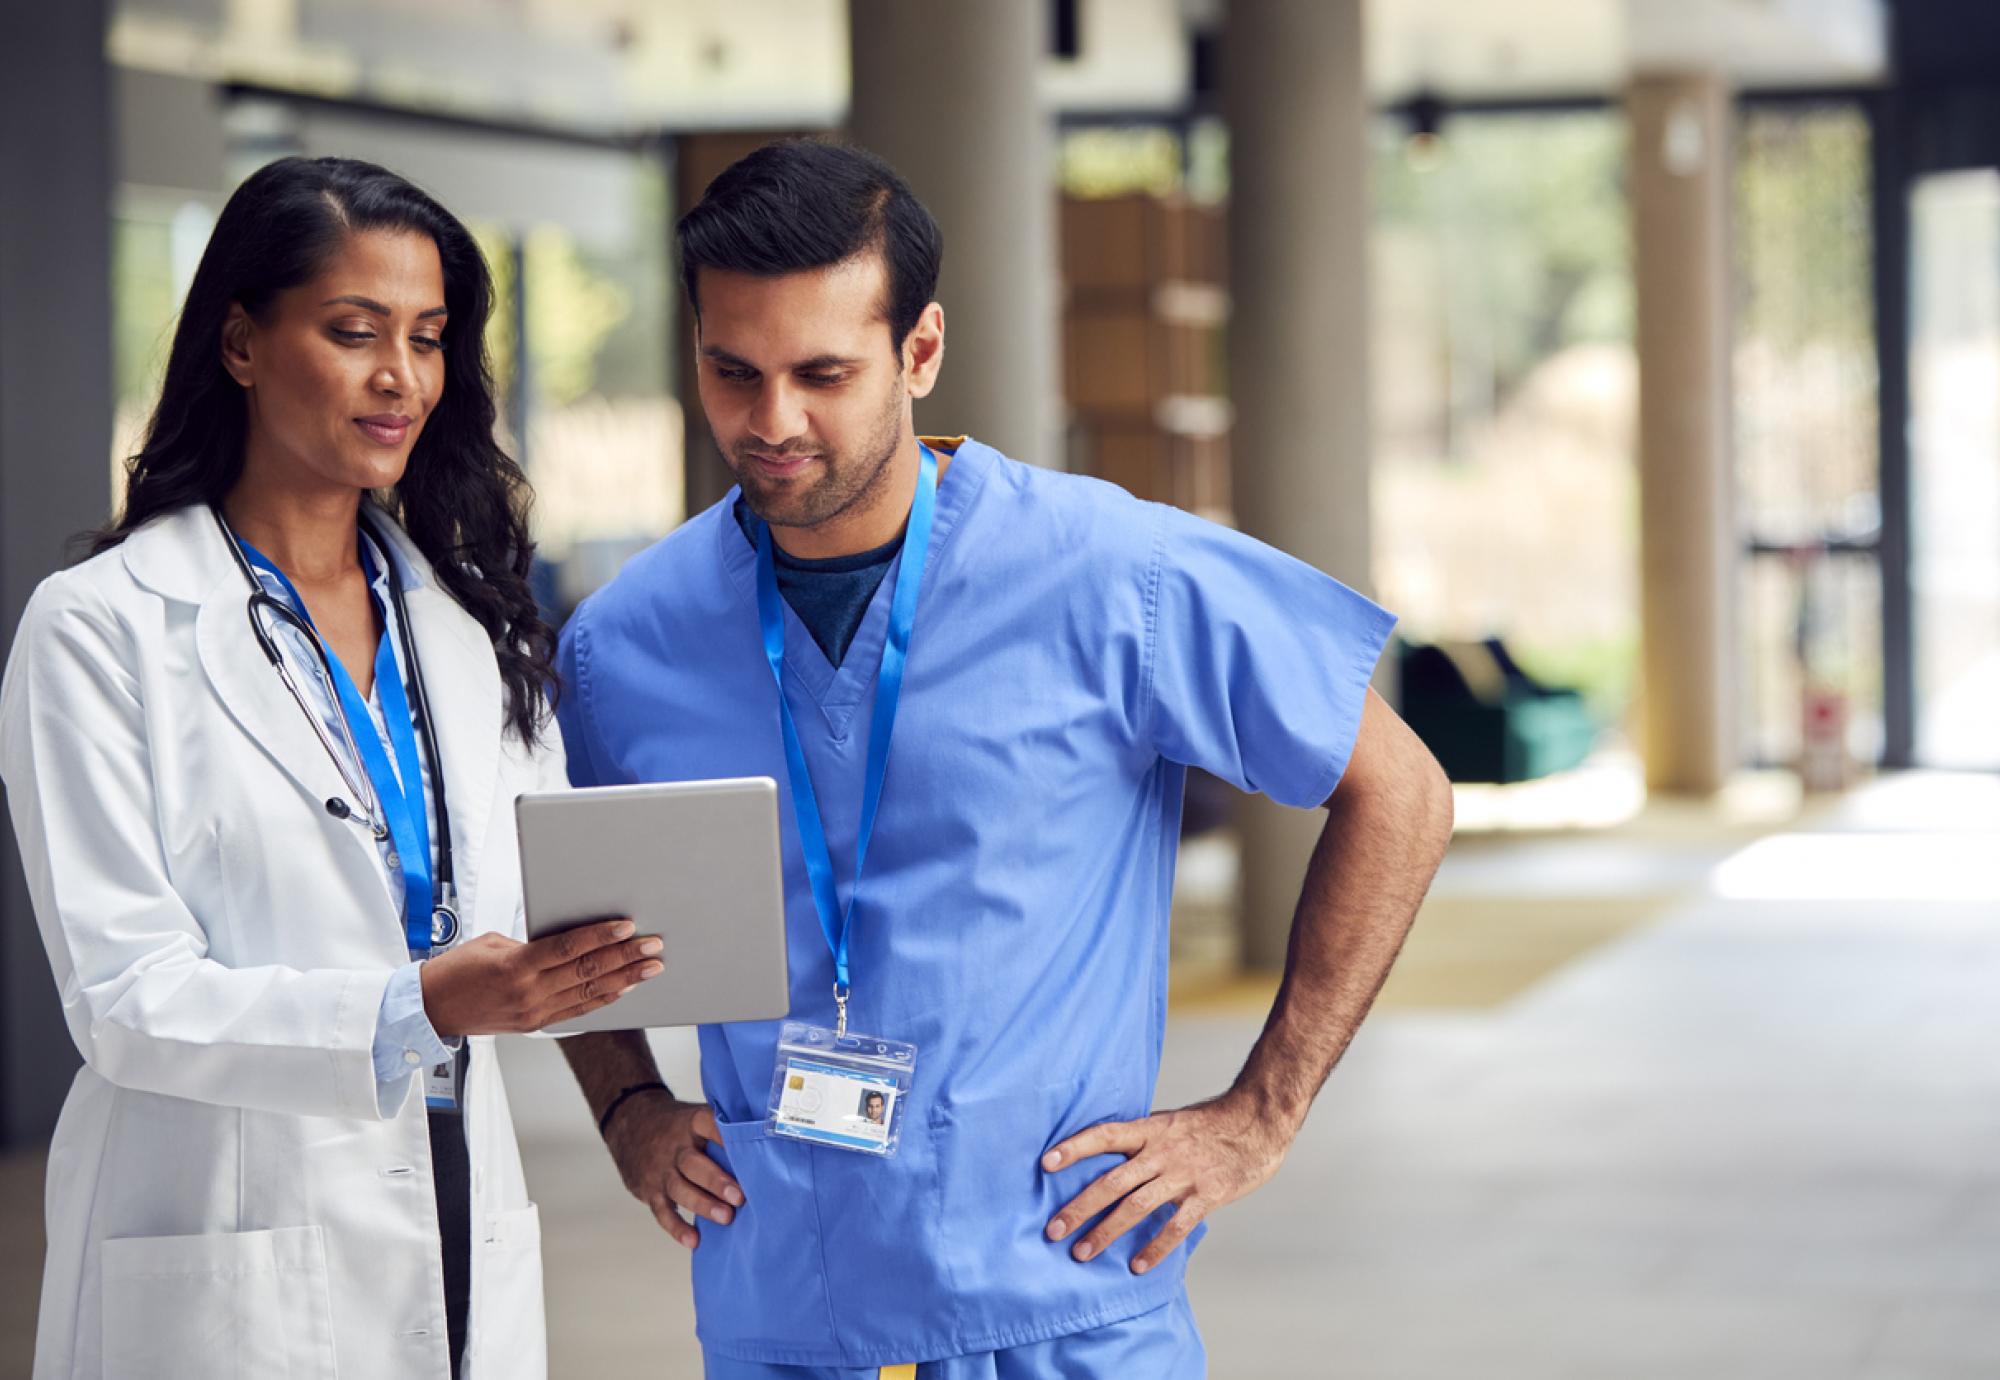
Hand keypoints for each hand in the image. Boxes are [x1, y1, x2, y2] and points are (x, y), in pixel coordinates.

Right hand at [421, 918, 661, 1035]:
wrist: (431, 1009)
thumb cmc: (457, 969)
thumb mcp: (493, 943)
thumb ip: (533, 944)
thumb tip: (570, 939)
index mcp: (516, 966)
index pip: (568, 948)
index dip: (600, 936)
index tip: (627, 927)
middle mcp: (529, 993)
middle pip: (587, 970)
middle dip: (625, 956)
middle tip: (653, 945)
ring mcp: (534, 1012)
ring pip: (589, 992)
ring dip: (625, 979)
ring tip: (651, 967)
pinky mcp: (535, 1024)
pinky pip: (578, 1010)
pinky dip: (604, 998)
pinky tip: (625, 988)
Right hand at [602, 1096, 741, 1249]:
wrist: (630, 1123)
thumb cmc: (677, 1126)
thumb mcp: (694, 1116)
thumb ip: (721, 1128)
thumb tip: (767, 1139)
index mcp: (690, 1123)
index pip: (706, 1123)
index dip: (724, 1134)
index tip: (745, 1147)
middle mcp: (674, 1147)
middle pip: (693, 1164)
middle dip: (716, 1181)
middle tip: (739, 1197)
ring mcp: (660, 1170)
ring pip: (679, 1189)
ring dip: (703, 1205)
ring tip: (726, 1218)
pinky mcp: (649, 1191)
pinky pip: (662, 1212)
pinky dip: (677, 1228)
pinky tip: (694, 1240)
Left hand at [1041, 1093, 1288, 1273]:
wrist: (1258, 1121)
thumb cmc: (1211, 1123)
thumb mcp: (1170, 1121)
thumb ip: (1142, 1140)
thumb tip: (1108, 1156)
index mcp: (1150, 1129)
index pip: (1104, 1135)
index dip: (1074, 1148)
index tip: (1045, 1163)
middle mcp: (1162, 1151)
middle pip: (1112, 1181)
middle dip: (1079, 1207)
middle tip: (1053, 1229)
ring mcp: (1184, 1175)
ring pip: (1136, 1206)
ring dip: (1106, 1232)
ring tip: (1082, 1253)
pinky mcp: (1207, 1195)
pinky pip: (1175, 1226)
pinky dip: (1155, 1248)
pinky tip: (1137, 1265)